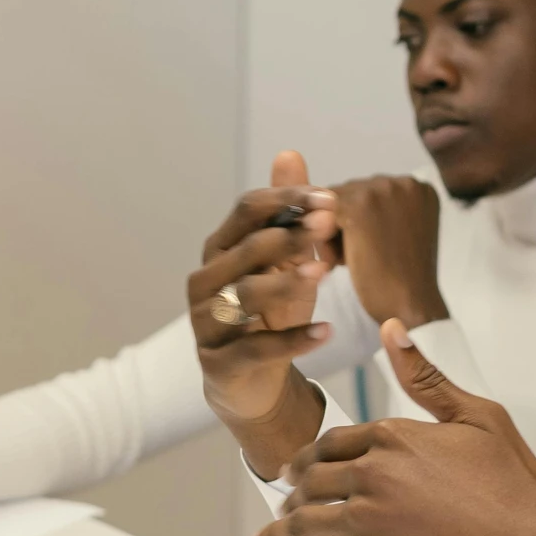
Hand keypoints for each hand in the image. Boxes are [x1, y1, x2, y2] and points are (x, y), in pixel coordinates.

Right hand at [188, 150, 340, 474]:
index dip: (285, 199)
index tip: (328, 198)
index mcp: (219, 250)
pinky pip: (257, 348)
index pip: (245, 210)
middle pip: (246, 249)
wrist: (251, 383)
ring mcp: (207, 323)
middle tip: (329, 225)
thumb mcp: (285, 262)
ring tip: (325, 273)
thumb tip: (290, 152)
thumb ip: (286, 214)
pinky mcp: (220, 363)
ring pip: (245, 295)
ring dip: (287, 281)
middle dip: (289, 235)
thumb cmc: (270, 314)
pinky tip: (326, 331)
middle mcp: (205, 282)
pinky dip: (293, 340)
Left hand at [253, 323, 535, 535]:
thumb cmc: (514, 481)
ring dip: (282, 530)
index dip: (312, 458)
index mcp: (393, 434)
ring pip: (303, 520)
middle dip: (293, 493)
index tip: (302, 471)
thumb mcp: (477, 416)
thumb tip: (390, 327)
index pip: (331, 442)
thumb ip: (425, 377)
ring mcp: (368, 518)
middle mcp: (372, 472)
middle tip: (286, 504)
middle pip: (310, 479)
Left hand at [328, 175, 447, 329]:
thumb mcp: (397, 234)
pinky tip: (337, 263)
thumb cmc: (401, 280)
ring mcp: (382, 190)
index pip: (368, 191)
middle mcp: (404, 180)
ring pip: (331, 203)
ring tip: (346, 262)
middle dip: (343, 225)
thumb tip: (332, 198)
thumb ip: (379, 212)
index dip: (358, 222)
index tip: (367, 250)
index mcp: (418, 186)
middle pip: (349, 192)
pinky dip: (323, 239)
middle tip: (352, 260)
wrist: (410, 309)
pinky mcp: (360, 207)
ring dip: (331, 232)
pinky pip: (322, 214)